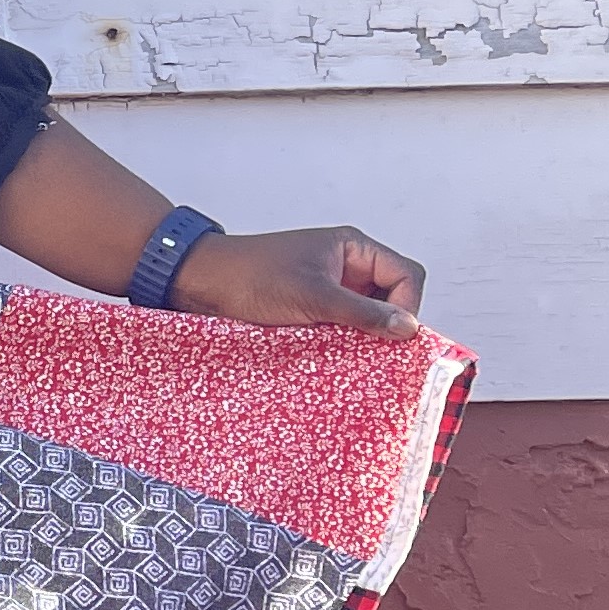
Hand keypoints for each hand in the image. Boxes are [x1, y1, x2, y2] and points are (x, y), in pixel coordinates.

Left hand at [172, 225, 424, 335]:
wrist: (200, 285)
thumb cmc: (250, 278)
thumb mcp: (313, 297)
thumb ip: (363, 313)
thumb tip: (408, 329)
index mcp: (354, 249)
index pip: (407, 276)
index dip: (407, 306)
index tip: (392, 337)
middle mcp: (347, 268)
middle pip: (392, 300)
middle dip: (385, 327)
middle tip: (373, 354)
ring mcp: (330, 291)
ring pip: (367, 319)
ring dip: (361, 339)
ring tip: (347, 357)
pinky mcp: (312, 313)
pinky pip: (342, 330)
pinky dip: (341, 346)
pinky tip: (331, 360)